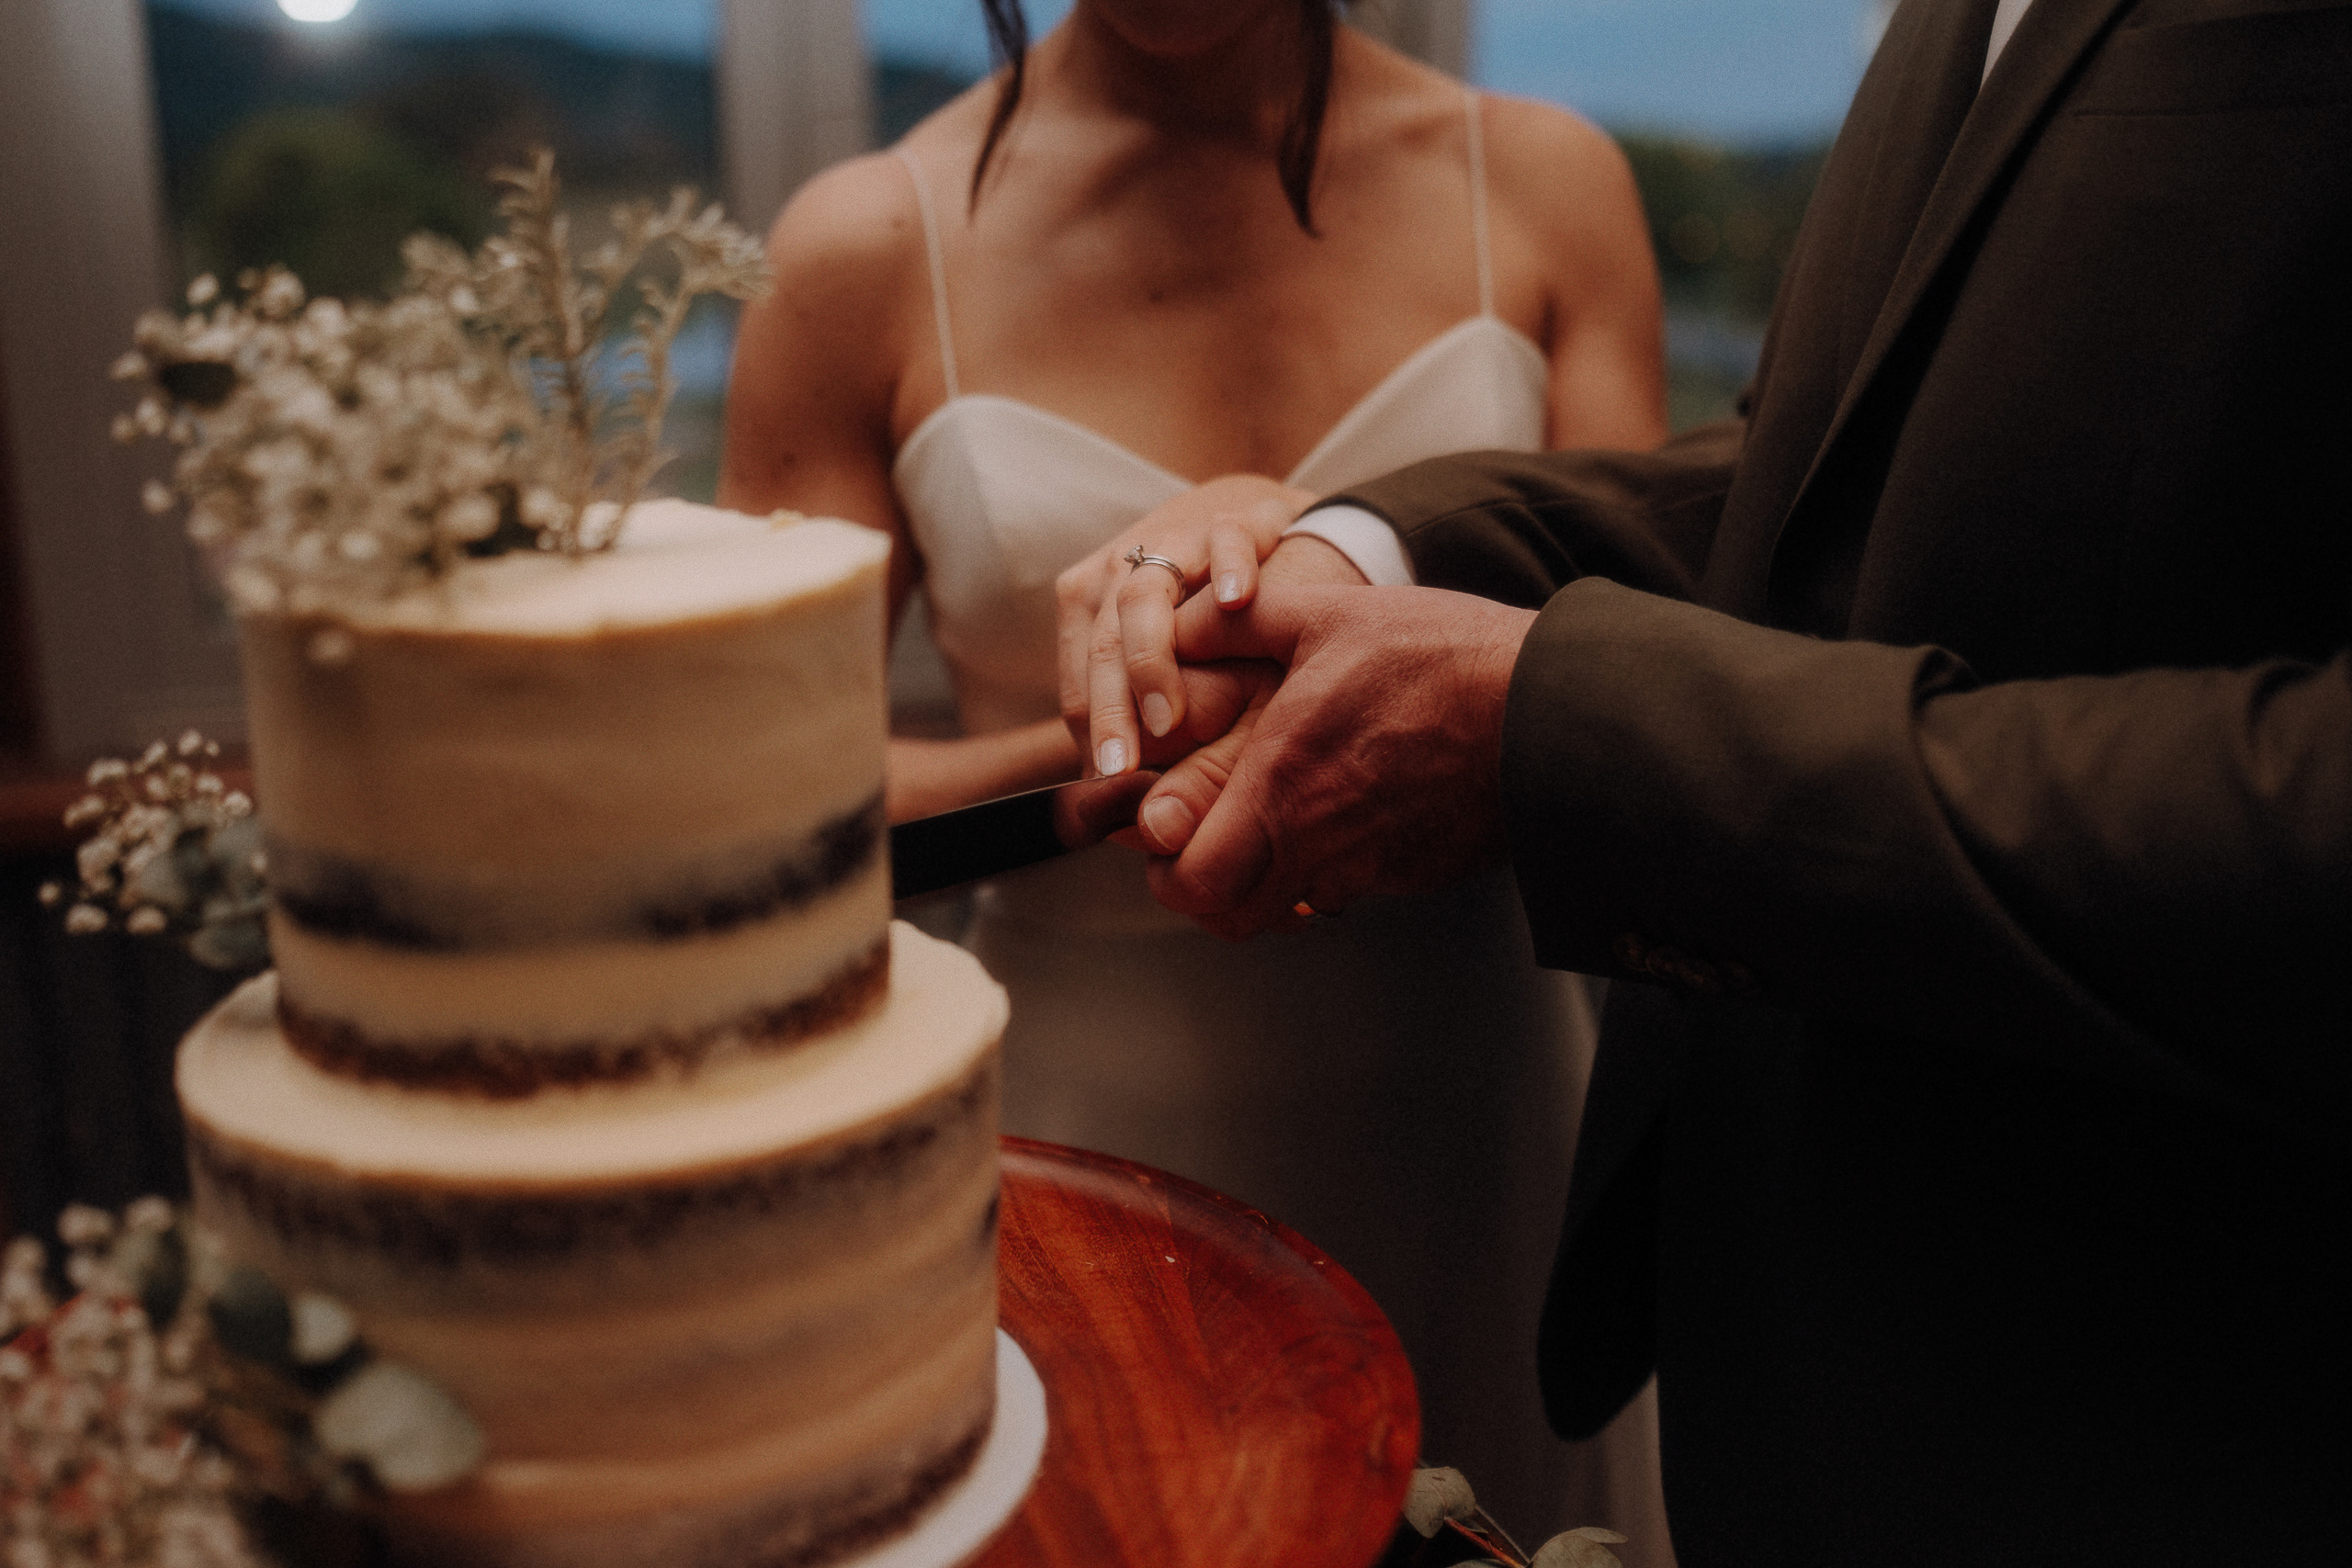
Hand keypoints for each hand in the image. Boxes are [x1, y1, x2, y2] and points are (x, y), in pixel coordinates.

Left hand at [1056, 475, 1317, 778]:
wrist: (1277, 541)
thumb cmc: (1219, 625)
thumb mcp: (1181, 677)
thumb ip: (1156, 733)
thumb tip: (1132, 811)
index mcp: (1094, 615)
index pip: (1079, 687)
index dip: (1094, 739)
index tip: (1113, 786)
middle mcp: (1122, 575)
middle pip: (1100, 648)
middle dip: (1111, 713)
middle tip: (1123, 768)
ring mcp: (1176, 544)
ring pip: (1142, 595)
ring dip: (1151, 658)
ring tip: (1169, 716)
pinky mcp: (1234, 521)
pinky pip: (1225, 539)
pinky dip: (1228, 566)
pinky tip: (1237, 600)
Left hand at [1129, 583, 1538, 939]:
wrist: (1551, 708)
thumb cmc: (1441, 656)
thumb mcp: (1329, 615)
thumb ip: (1237, 623)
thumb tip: (1177, 621)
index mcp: (1281, 783)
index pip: (1191, 881)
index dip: (1167, 870)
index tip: (1167, 834)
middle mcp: (1318, 842)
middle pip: (1228, 918)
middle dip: (1204, 892)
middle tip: (1205, 845)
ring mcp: (1370, 868)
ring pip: (1289, 907)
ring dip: (1269, 879)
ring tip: (1278, 818)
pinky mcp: (1414, 874)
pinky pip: (1350, 887)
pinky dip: (1332, 865)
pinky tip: (1349, 808)